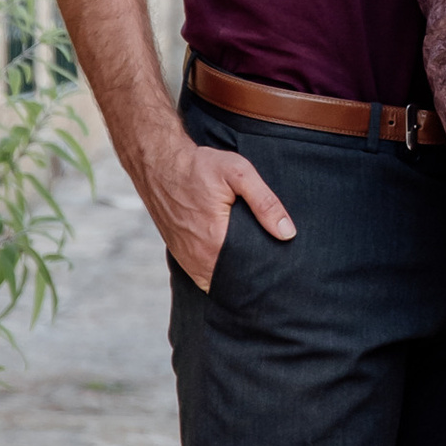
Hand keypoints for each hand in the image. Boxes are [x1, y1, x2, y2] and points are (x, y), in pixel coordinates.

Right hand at [139, 123, 294, 290]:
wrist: (158, 163)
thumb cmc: (199, 166)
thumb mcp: (239, 173)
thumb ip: (265, 203)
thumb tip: (287, 233)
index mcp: (215, 241)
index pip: (248, 274)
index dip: (265, 275)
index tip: (280, 270)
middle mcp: (198, 257)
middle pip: (233, 282)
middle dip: (252, 279)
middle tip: (272, 270)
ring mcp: (186, 258)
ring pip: (217, 282)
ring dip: (234, 279)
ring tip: (255, 268)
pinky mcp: (179, 254)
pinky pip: (202, 275)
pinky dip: (218, 274)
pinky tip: (232, 263)